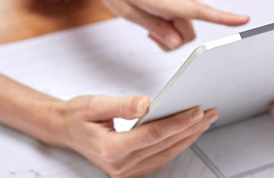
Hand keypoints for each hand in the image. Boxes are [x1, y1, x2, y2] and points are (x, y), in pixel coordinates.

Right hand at [50, 95, 217, 176]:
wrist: (65, 130)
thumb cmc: (78, 116)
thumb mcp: (95, 104)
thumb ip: (121, 105)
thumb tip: (145, 103)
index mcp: (110, 149)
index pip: (152, 135)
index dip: (176, 123)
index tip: (195, 111)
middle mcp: (120, 165)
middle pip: (164, 145)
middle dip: (190, 128)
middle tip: (209, 112)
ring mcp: (126, 171)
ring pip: (166, 154)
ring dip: (187, 137)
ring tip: (205, 120)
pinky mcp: (132, 169)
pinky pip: (160, 158)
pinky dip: (176, 144)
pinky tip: (187, 131)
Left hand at [64, 0, 248, 49]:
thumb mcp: (126, 13)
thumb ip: (155, 28)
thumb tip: (178, 44)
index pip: (196, 11)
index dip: (222, 18)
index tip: (245, 20)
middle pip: (189, 29)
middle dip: (175, 39)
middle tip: (150, 36)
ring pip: (188, 19)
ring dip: (172, 26)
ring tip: (148, 17)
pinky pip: (185, 8)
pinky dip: (174, 14)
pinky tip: (154, 6)